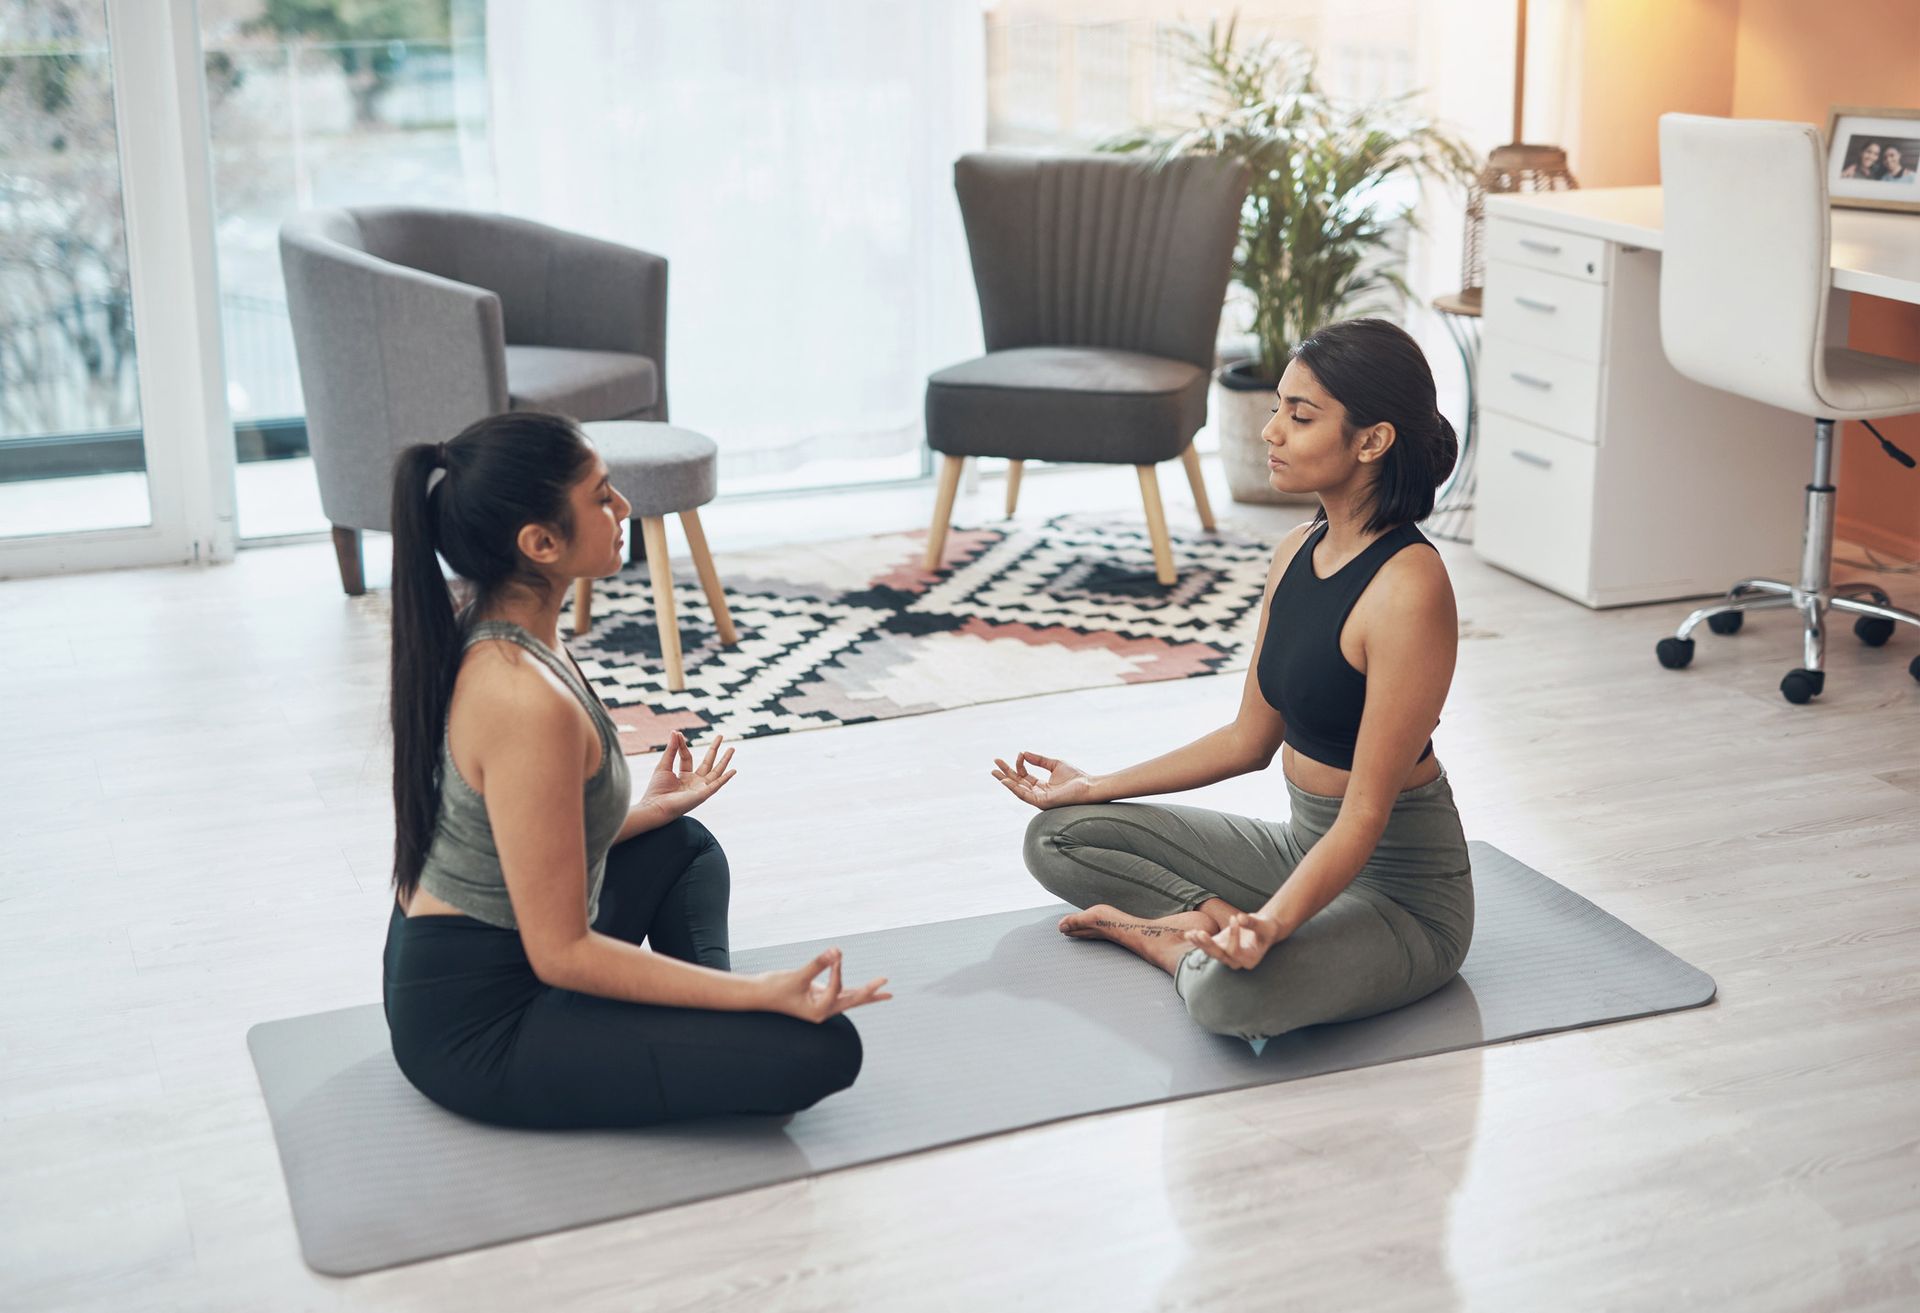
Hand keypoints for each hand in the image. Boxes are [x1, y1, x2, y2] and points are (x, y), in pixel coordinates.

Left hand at [639, 731, 736, 820]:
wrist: (655, 806)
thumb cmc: (656, 790)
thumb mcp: (664, 765)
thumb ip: (671, 750)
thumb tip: (675, 732)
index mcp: (684, 776)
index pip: (688, 756)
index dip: (682, 745)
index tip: (678, 734)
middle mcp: (694, 782)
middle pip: (708, 762)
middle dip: (714, 749)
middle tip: (721, 736)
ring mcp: (700, 788)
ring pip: (716, 772)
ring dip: (725, 760)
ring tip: (732, 748)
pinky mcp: (703, 794)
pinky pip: (717, 785)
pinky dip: (726, 778)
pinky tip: (734, 770)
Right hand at [758, 948, 890, 1021]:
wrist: (758, 994)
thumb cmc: (775, 987)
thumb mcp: (797, 975)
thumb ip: (818, 964)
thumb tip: (836, 951)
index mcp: (818, 1012)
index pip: (836, 988)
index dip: (837, 971)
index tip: (835, 955)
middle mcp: (823, 1011)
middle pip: (853, 1001)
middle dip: (870, 992)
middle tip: (887, 984)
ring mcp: (822, 1004)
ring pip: (850, 998)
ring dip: (868, 994)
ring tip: (887, 993)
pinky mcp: (819, 996)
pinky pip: (842, 993)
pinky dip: (854, 990)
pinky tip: (867, 990)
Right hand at [991, 752, 1094, 809]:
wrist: (1088, 786)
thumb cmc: (1075, 777)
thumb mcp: (1054, 764)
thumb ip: (1039, 760)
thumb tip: (1023, 753)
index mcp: (1041, 786)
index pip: (1024, 775)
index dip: (1019, 764)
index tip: (1019, 753)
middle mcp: (1038, 794)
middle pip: (1018, 783)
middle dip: (1005, 773)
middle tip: (995, 763)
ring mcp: (1039, 799)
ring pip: (1018, 789)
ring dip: (1006, 780)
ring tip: (995, 771)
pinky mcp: (1042, 802)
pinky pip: (1024, 795)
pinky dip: (1014, 788)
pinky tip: (1006, 780)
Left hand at [1182, 911, 1283, 970]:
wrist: (1264, 929)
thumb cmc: (1267, 928)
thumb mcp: (1264, 925)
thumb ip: (1253, 923)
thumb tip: (1241, 917)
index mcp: (1250, 959)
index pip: (1235, 951)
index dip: (1233, 935)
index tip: (1235, 917)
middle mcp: (1237, 961)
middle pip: (1219, 955)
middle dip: (1209, 945)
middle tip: (1200, 933)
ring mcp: (1227, 955)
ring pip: (1210, 952)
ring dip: (1200, 943)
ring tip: (1191, 934)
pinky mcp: (1220, 947)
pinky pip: (1207, 946)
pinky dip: (1197, 940)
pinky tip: (1188, 934)